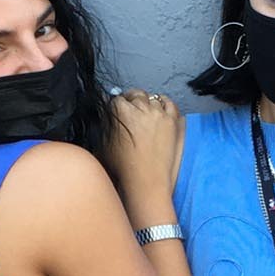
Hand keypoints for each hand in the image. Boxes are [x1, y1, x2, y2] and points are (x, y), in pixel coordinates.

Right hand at [105, 89, 184, 216]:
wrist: (145, 181)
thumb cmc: (124, 168)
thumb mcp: (102, 145)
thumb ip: (104, 128)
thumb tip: (106, 121)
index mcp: (119, 110)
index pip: (118, 98)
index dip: (119, 104)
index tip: (120, 108)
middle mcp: (140, 108)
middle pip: (136, 95)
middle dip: (133, 100)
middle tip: (132, 108)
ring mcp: (158, 114)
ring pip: (154, 98)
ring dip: (149, 103)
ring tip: (147, 112)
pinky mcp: (172, 121)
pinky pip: (170, 105)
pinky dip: (166, 104)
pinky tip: (163, 109)